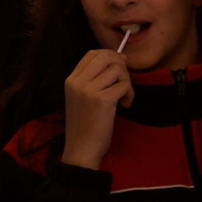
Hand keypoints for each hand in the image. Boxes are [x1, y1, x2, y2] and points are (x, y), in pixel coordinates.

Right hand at [60, 50, 134, 169]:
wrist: (81, 148)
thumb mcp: (81, 97)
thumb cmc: (85, 124)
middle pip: (106, 57)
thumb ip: (93, 78)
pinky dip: (130, 94)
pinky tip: (124, 105)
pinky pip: (125, 85)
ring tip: (123, 97)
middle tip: (123, 81)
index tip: (120, 66)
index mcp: (71, 80)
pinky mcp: (102, 100)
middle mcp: (78, 82)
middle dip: (121, 66)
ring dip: (127, 82)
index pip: (92, 54)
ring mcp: (89, 90)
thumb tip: (118, 58)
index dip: (110, 55)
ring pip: (118, 70)